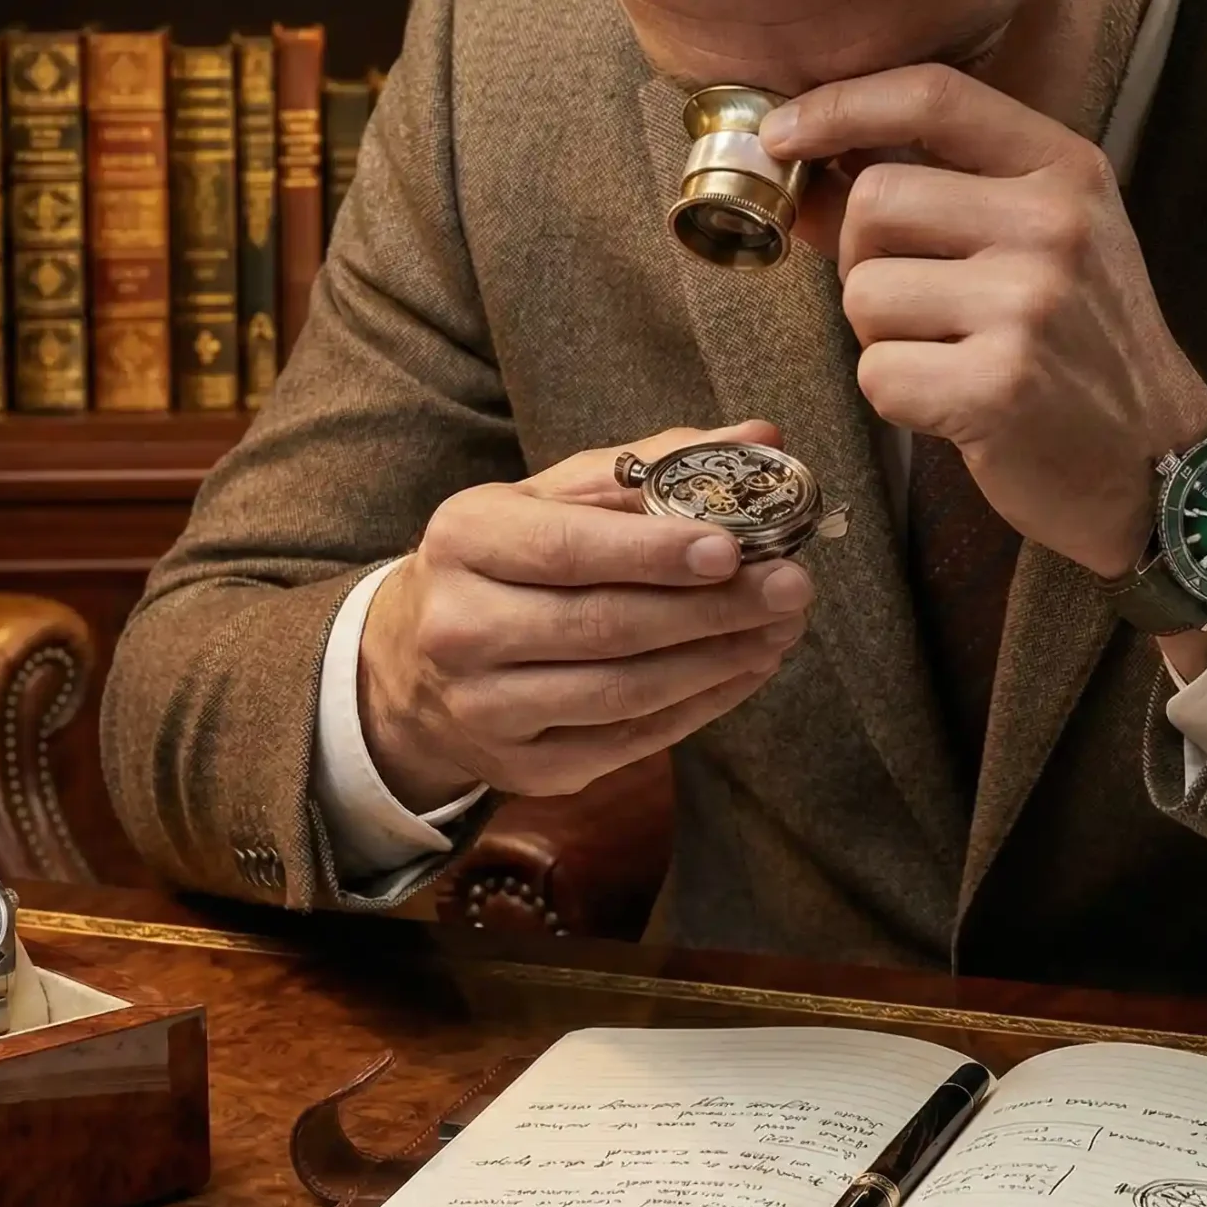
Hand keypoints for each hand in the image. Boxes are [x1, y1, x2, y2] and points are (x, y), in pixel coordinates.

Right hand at [358, 422, 816, 806]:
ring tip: (780, 629)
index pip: (568, 549)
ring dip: (717, 661)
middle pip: (605, 626)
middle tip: (791, 587)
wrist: (415, 666)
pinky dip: (700, 706)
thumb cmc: (507, 563)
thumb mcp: (554, 497)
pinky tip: (745, 669)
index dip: (654, 553)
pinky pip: (630, 741)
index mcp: (465, 540)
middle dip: (711, 609)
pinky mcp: (526, 770)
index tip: (734, 546)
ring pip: (623, 692)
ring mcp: (488, 710)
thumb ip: (654, 465)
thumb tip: (763, 436)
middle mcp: (460, 628)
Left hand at [761, 67, 1206, 580]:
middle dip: (863, 260)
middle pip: (874, 202)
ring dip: (880, 337)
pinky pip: (878, 373)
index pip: (931, 98)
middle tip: (914, 306)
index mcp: (1065, 171)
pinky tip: (952, 405)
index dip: (840, 106)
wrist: (1160, 463)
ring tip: (948, 357)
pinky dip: (896, 398)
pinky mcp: (999, 387)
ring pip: (865, 293)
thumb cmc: (1084, 352)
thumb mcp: (1040, 245)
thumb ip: (937, 200)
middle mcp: (1052, 225)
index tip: (784, 134)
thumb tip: (808, 173)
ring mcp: (1029, 305)